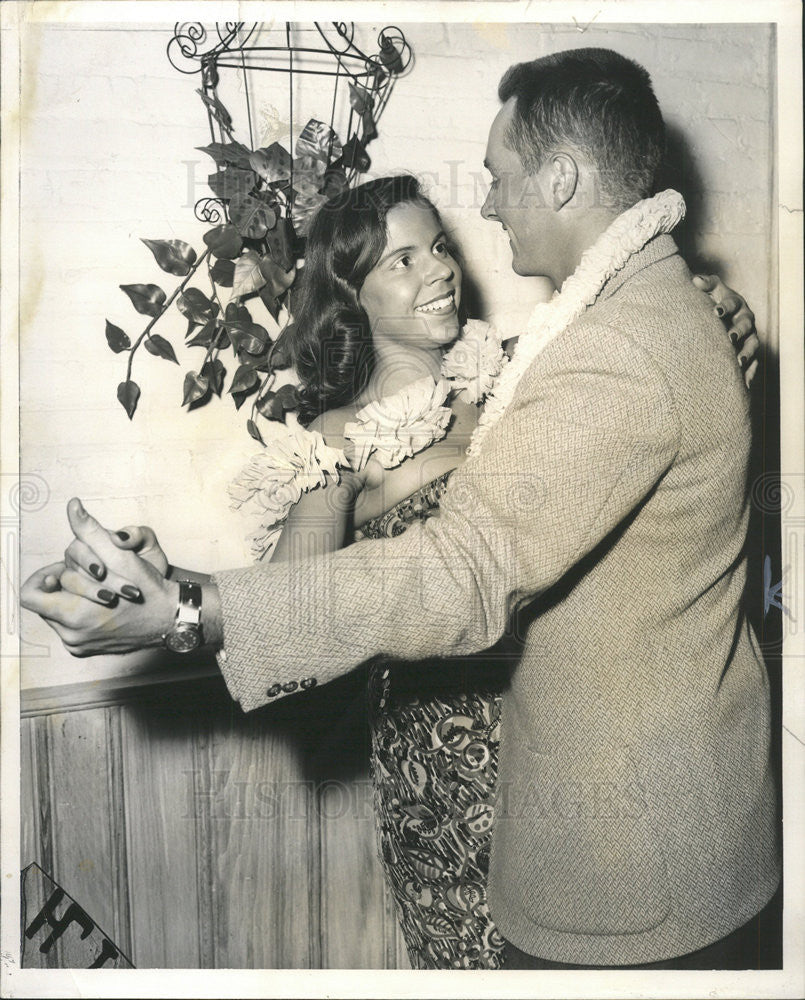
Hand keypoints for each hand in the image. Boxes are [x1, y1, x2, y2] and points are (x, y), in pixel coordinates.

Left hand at [20, 499, 178, 656]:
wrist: (169, 616)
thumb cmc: (147, 586)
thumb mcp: (119, 555)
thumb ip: (90, 531)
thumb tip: (73, 507)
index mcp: (74, 614)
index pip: (30, 595)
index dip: (43, 577)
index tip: (61, 570)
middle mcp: (71, 635)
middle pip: (46, 601)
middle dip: (66, 584)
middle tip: (91, 576)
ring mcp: (77, 645)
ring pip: (56, 613)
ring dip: (73, 597)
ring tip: (99, 588)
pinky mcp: (84, 649)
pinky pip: (68, 626)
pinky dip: (80, 611)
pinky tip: (100, 603)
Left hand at [692, 273, 759, 386]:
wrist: (718, 318)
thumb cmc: (712, 302)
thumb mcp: (709, 291)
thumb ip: (705, 284)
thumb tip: (696, 280)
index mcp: (736, 303)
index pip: (732, 303)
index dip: (725, 307)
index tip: (716, 311)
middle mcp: (745, 319)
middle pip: (745, 325)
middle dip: (738, 330)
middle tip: (730, 337)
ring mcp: (749, 337)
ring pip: (752, 345)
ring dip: (746, 353)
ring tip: (738, 362)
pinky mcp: (749, 353)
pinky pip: (753, 364)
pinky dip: (749, 373)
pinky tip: (743, 383)